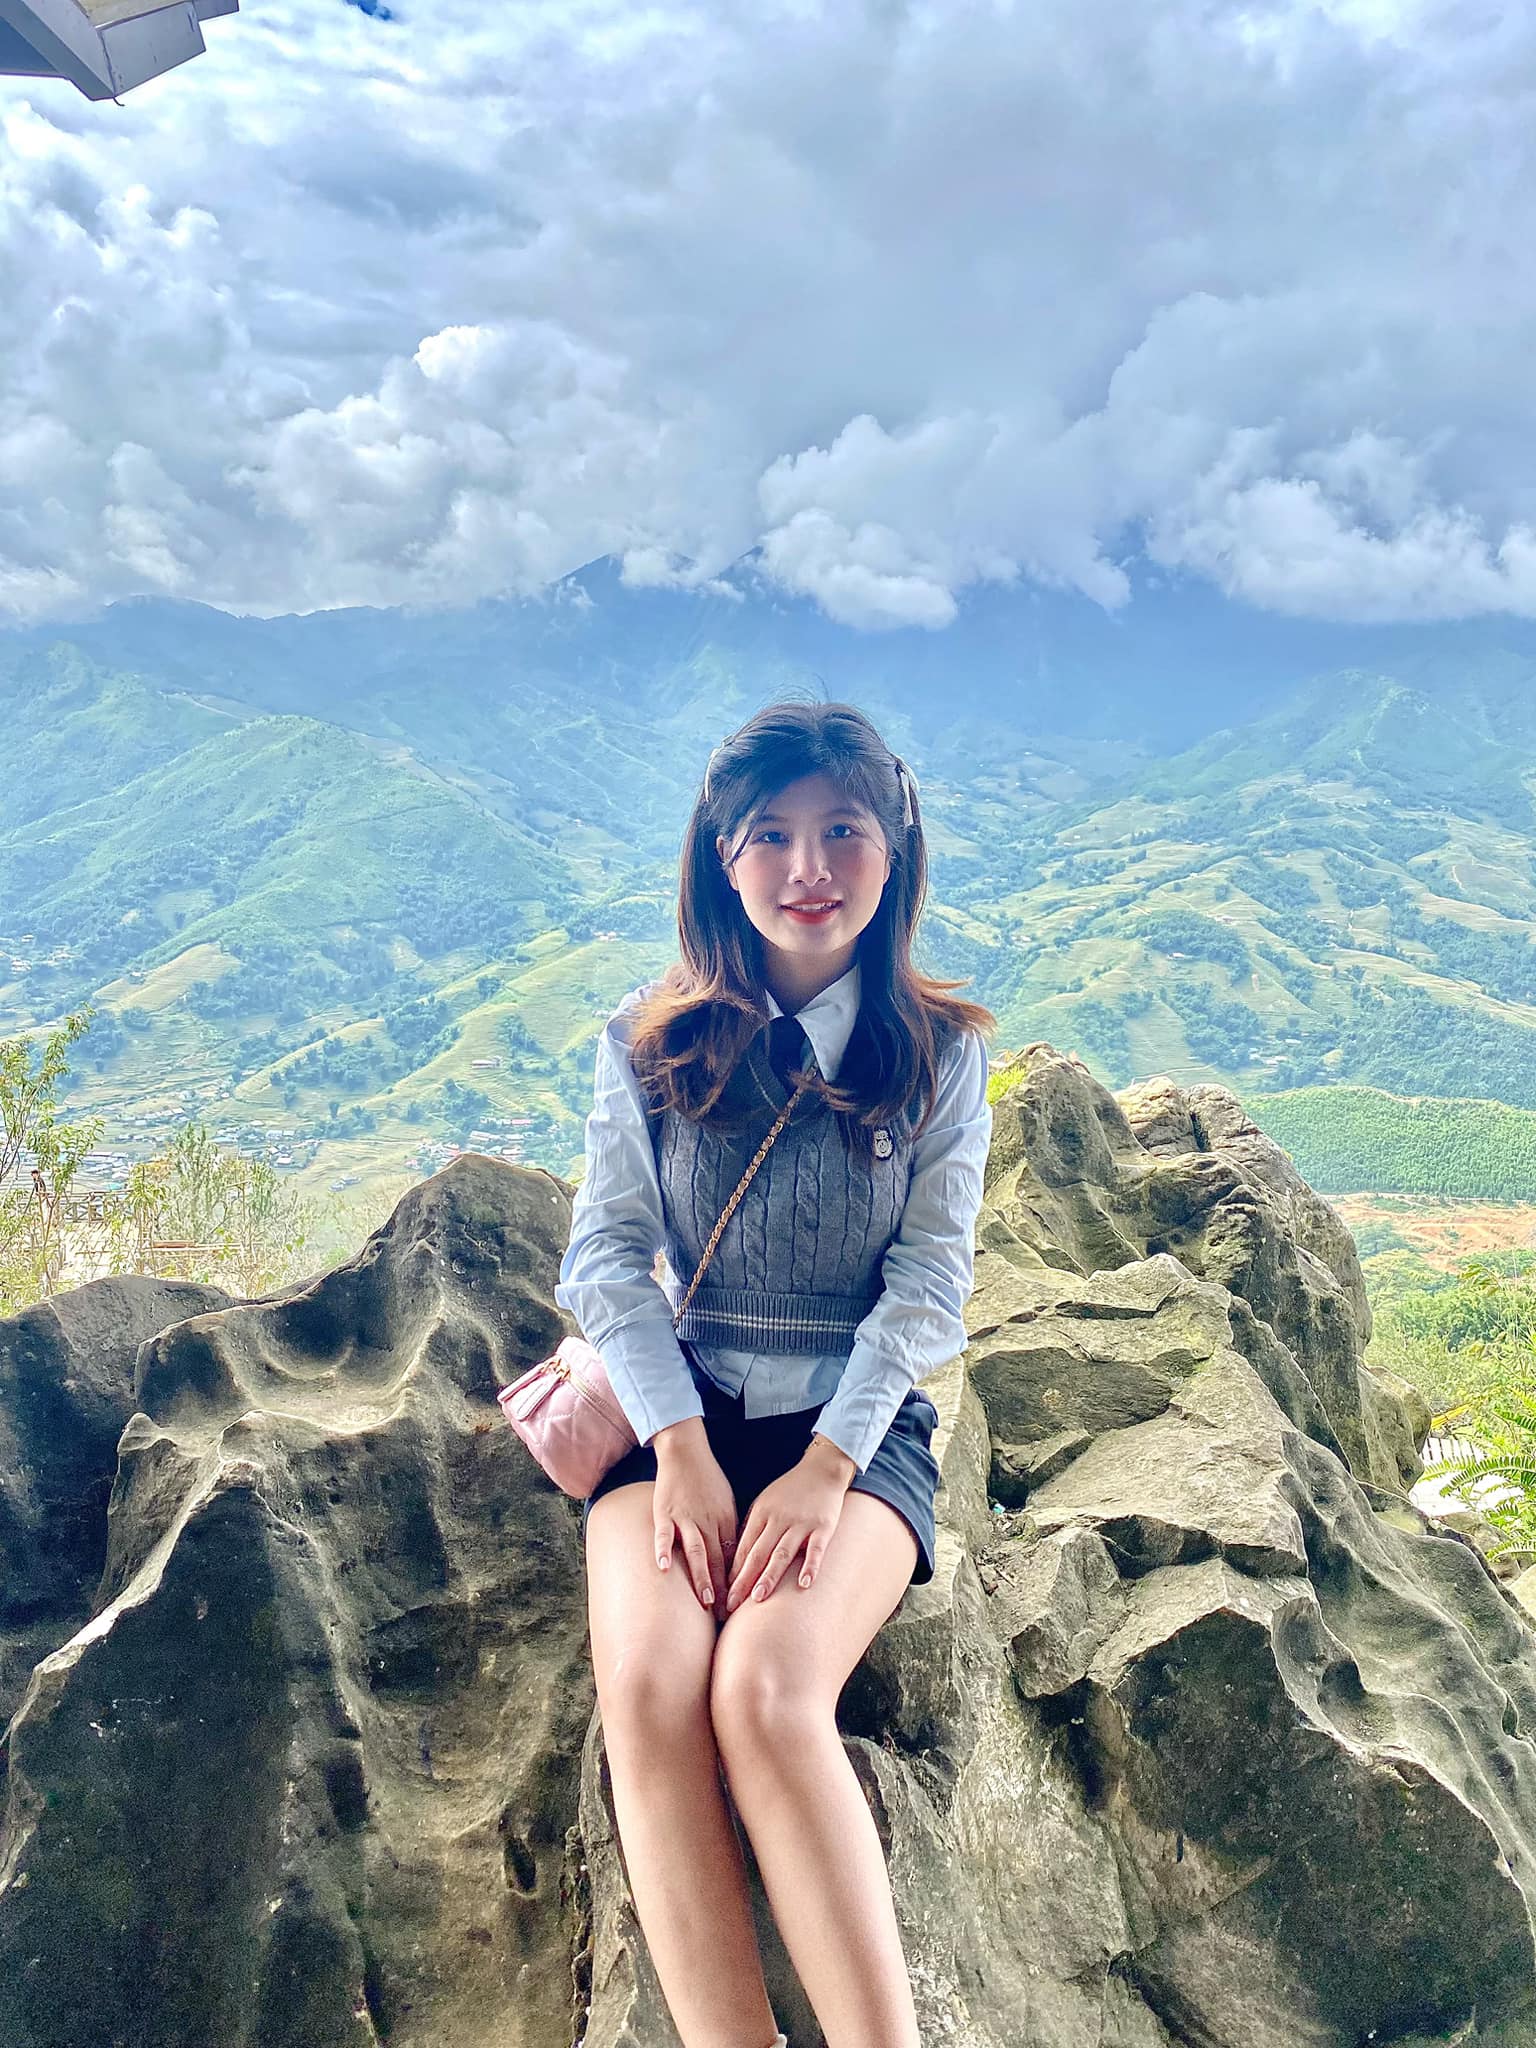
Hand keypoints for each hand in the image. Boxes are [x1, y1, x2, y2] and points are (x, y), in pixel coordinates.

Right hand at [652, 1429, 739, 1613]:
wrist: (686, 1451)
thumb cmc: (708, 1478)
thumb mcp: (727, 1502)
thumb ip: (729, 1529)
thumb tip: (734, 1558)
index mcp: (726, 1519)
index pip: (734, 1557)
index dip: (737, 1582)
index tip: (741, 1605)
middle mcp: (708, 1521)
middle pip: (718, 1560)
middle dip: (723, 1589)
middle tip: (726, 1615)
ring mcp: (686, 1517)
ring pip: (696, 1551)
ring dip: (702, 1577)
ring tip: (706, 1601)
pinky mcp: (664, 1512)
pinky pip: (664, 1533)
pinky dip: (664, 1550)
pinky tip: (664, 1569)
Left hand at [725, 1444, 853, 1610]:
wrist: (822, 1469)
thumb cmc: (791, 1490)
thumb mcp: (765, 1503)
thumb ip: (753, 1527)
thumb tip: (737, 1559)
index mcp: (761, 1514)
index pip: (743, 1548)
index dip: (732, 1573)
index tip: (723, 1594)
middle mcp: (779, 1519)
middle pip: (757, 1554)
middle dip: (743, 1581)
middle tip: (731, 1606)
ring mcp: (801, 1523)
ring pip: (782, 1553)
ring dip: (769, 1577)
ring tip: (758, 1599)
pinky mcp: (823, 1526)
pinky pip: (816, 1549)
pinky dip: (810, 1566)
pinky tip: (804, 1584)